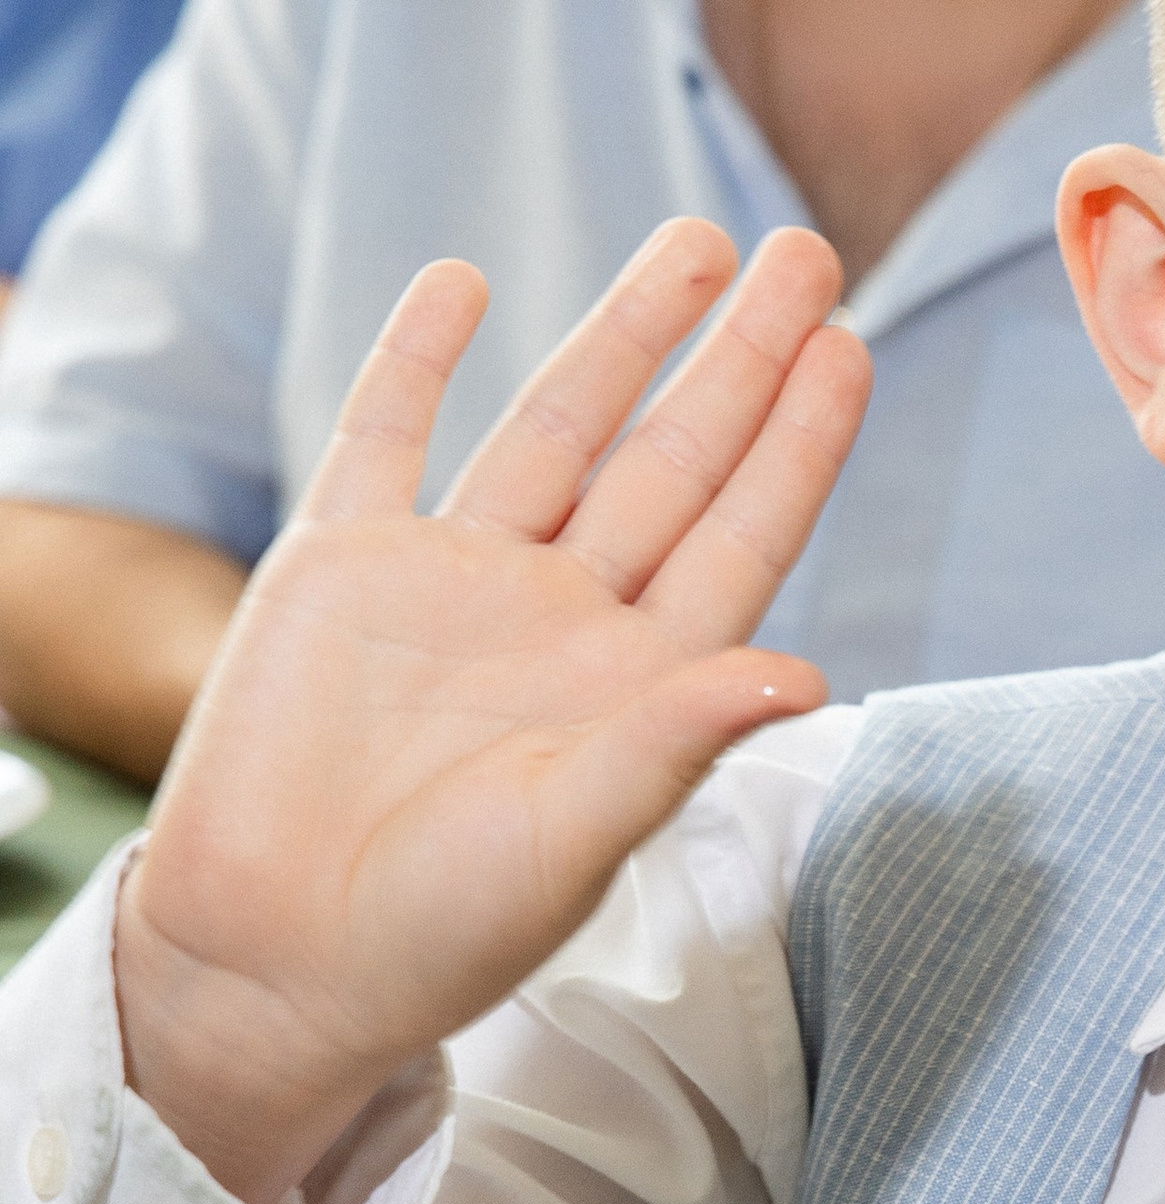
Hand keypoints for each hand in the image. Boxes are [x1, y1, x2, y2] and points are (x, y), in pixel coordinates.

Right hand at [118, 221, 867, 1203]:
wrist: (275, 959)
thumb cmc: (440, 934)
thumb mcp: (575, 843)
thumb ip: (677, 747)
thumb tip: (805, 675)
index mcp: (636, 685)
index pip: (742, 539)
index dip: (798, 443)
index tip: (850, 348)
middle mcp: (559, 620)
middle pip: (672, 462)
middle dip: (741, 359)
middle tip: (809, 256)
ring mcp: (453, 584)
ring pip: (559, 430)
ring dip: (624, 336)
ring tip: (698, 244)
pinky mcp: (340, 567)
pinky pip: (387, 434)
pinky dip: (418, 358)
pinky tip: (463, 284)